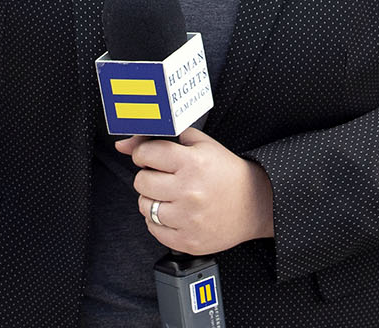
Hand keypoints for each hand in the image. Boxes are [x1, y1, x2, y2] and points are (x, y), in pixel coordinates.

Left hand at [118, 127, 273, 256]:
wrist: (255, 203)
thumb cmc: (225, 172)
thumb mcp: (200, 145)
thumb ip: (160, 138)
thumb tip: (123, 144)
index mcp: (193, 163)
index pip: (146, 154)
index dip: (144, 154)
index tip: (151, 158)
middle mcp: (189, 191)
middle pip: (141, 181)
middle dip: (148, 176)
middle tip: (164, 177)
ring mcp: (188, 219)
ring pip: (145, 206)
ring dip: (153, 199)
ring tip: (171, 196)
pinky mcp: (187, 240)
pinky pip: (153, 229)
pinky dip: (159, 220)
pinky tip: (175, 212)